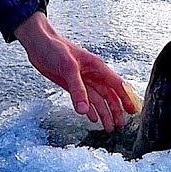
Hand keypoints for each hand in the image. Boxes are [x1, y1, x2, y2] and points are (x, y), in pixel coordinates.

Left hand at [15, 12, 137, 131]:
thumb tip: (84, 110)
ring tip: (108, 128)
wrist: (38, 44)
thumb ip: (77, 90)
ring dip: (104, 113)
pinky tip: (92, 118)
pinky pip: (85, 100)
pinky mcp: (72, 86)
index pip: (117, 85)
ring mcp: (83, 81)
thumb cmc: (54, 48)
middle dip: (116, 110)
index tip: (133, 111)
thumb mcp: (68, 68)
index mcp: (97, 67)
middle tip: (120, 125)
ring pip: (98, 100)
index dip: (126, 98)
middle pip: (109, 95)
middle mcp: (92, 75)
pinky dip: (90, 109)